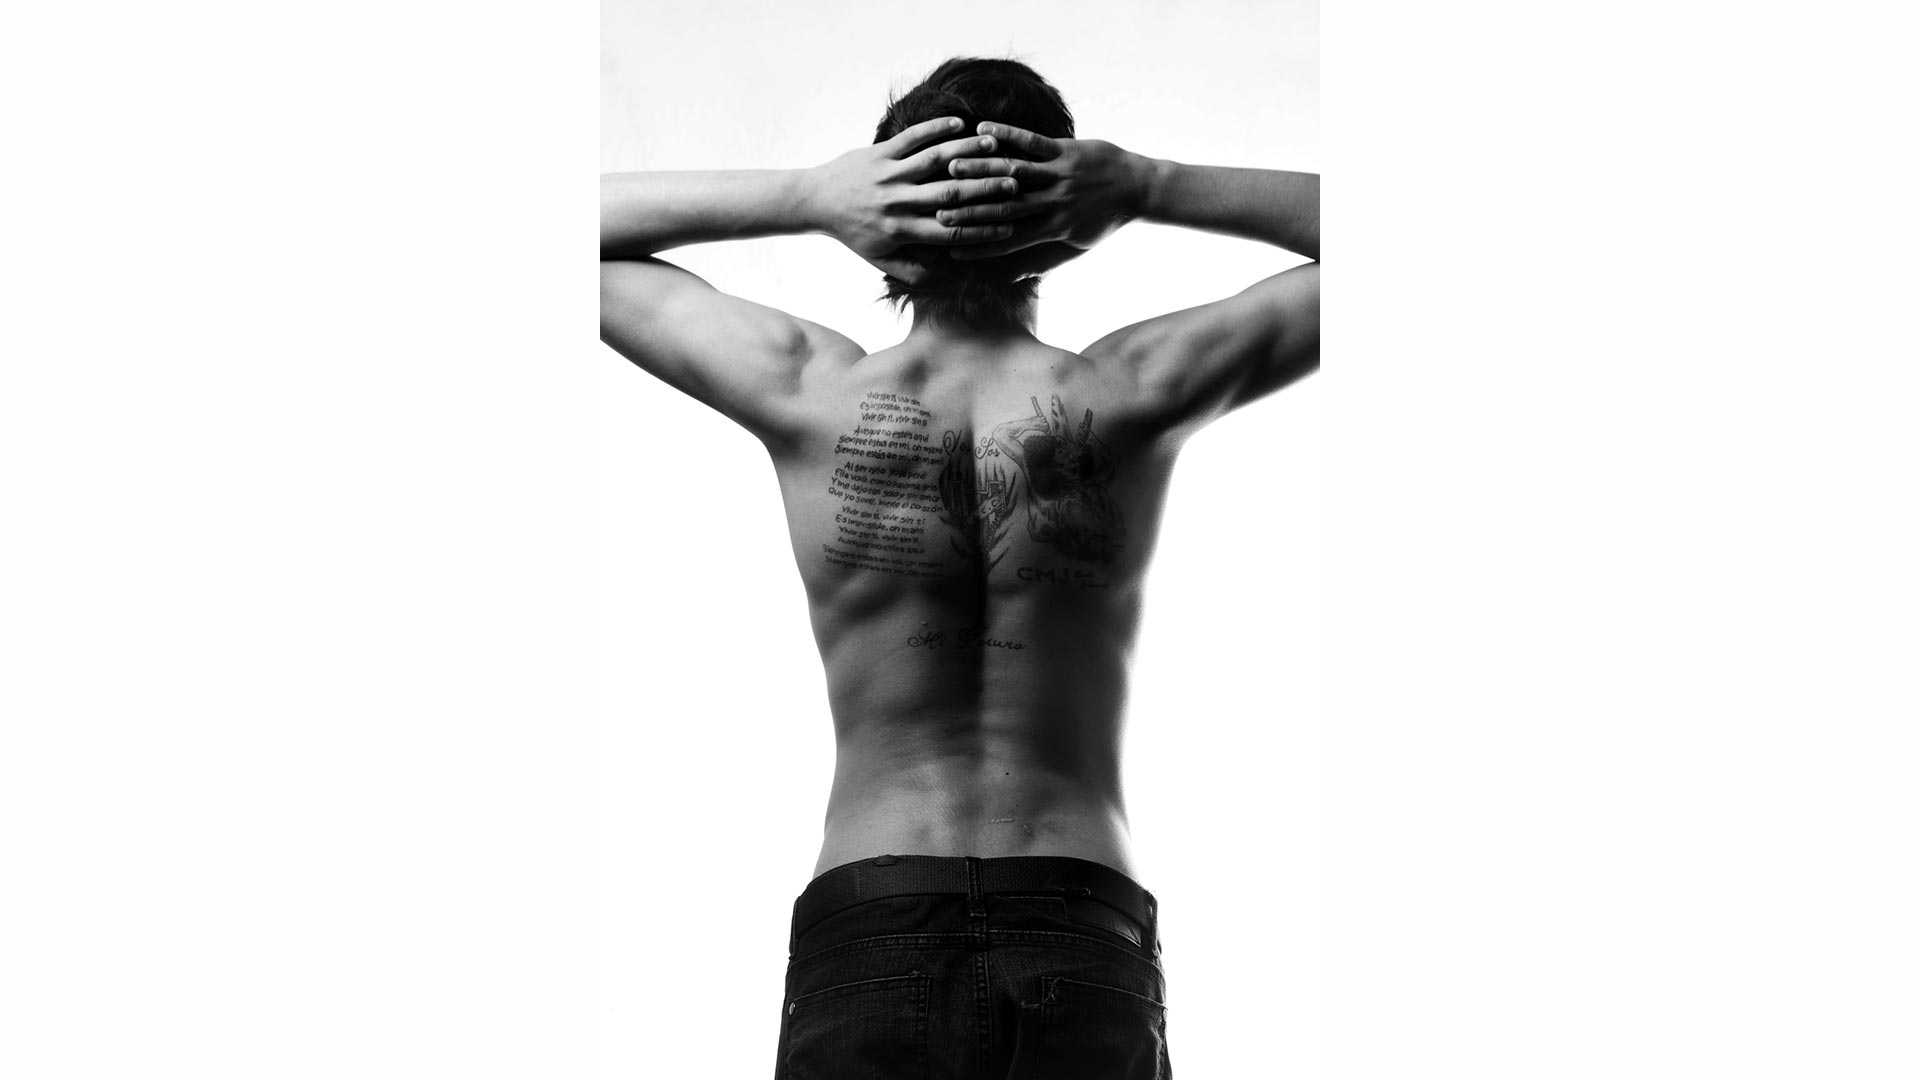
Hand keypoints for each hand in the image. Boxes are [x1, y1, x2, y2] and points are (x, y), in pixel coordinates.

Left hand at [807, 117, 1023, 276]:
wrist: (817, 202)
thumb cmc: (855, 234)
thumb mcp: (882, 260)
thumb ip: (916, 269)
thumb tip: (952, 273)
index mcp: (901, 231)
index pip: (950, 230)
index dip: (982, 228)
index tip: (1010, 225)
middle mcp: (897, 202)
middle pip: (949, 193)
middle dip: (984, 188)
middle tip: (1015, 181)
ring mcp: (888, 173)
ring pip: (933, 160)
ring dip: (966, 151)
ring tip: (995, 144)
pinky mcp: (879, 152)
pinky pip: (911, 137)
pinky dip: (935, 128)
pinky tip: (961, 123)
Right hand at [938, 123, 1150, 261]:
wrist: (1138, 188)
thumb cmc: (1103, 221)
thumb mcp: (1075, 247)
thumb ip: (1041, 259)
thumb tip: (1007, 277)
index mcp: (1055, 229)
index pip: (1010, 241)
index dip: (979, 245)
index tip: (950, 249)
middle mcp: (1056, 203)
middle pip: (1006, 208)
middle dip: (972, 209)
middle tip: (938, 208)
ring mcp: (1060, 175)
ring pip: (1015, 172)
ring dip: (982, 168)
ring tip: (951, 166)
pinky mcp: (1067, 150)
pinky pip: (1033, 142)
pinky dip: (1008, 135)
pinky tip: (982, 130)